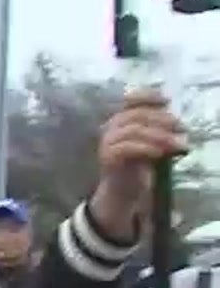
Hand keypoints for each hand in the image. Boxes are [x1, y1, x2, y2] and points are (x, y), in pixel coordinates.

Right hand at [89, 91, 184, 237]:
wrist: (123, 190)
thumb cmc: (138, 164)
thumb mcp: (150, 142)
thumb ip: (156, 129)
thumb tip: (175, 121)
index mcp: (120, 121)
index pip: (130, 101)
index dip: (147, 97)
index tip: (167, 100)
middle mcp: (110, 128)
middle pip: (135, 115)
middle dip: (161, 119)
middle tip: (180, 127)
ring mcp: (106, 142)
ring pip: (132, 130)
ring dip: (158, 135)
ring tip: (175, 144)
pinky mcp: (107, 157)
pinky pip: (126, 148)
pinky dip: (145, 148)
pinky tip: (159, 153)